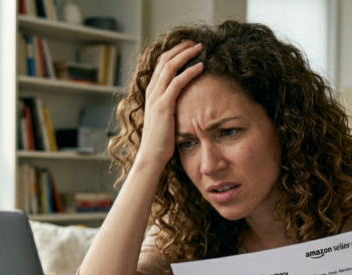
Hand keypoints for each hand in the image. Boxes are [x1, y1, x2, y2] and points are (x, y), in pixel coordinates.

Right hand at [137, 40, 203, 167]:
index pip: (161, 65)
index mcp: (151, 93)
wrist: (151, 156)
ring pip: (170, 67)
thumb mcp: (165, 118)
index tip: (188, 46)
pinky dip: (189, 72)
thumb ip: (171, 106)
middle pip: (165, 60)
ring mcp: (156, 98)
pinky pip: (177, 82)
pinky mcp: (163, 106)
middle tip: (196, 41)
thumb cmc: (161, 141)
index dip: (174, 52)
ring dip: (186, 54)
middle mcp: (151, 92)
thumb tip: (184, 101)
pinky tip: (201, 66)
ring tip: (200, 47)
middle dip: (181, 48)